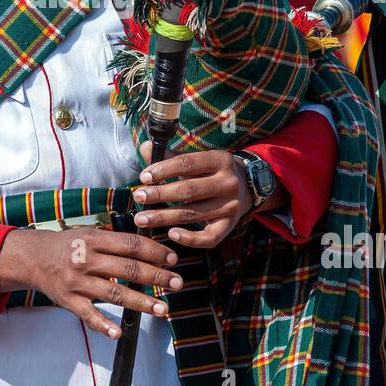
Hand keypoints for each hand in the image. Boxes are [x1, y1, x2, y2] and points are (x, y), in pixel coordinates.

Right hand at [0, 226, 182, 337]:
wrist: (32, 258)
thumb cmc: (67, 244)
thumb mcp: (88, 232)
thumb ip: (115, 239)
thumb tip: (149, 246)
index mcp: (94, 239)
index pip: (130, 244)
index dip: (154, 251)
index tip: (172, 259)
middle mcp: (86, 259)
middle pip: (127, 268)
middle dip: (156, 277)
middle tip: (177, 283)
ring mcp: (77, 282)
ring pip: (114, 293)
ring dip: (141, 303)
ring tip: (162, 309)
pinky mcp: (69, 301)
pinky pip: (88, 315)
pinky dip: (103, 325)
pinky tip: (119, 333)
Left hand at [132, 143, 273, 248]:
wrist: (246, 186)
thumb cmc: (212, 171)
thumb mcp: (198, 160)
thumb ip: (171, 156)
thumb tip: (145, 147)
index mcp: (220, 160)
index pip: (188, 163)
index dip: (164, 169)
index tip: (144, 177)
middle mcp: (228, 183)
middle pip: (189, 190)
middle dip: (159, 194)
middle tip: (138, 197)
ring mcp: (231, 206)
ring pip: (193, 214)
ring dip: (163, 218)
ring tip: (141, 219)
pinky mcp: (230, 226)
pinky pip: (209, 238)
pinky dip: (190, 239)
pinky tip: (171, 234)